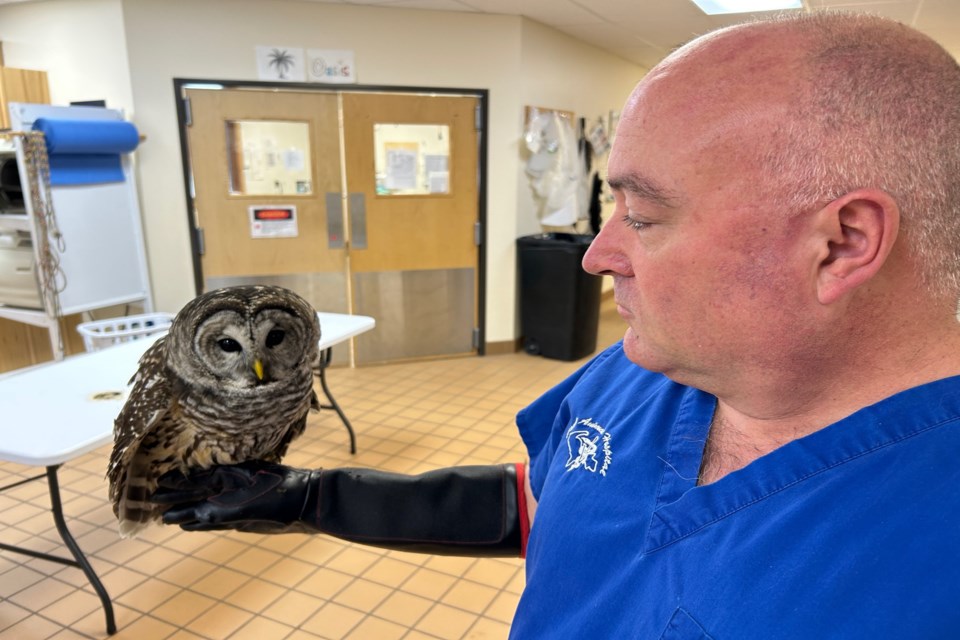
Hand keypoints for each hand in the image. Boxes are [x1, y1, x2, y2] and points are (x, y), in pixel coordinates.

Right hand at [151, 460, 318, 532]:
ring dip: (183, 510)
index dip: (176, 481)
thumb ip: (218, 513)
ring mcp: (234, 502)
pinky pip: (213, 519)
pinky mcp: (241, 516)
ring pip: (202, 506)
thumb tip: (188, 517)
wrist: (308, 502)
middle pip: (195, 491)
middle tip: (150, 500)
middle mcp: (229, 487)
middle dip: (174, 496)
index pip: (195, 478)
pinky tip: (186, 525)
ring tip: (162, 515)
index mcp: (230, 474)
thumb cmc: (282, 495)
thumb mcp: (248, 504)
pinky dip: (199, 522)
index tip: (156, 482)